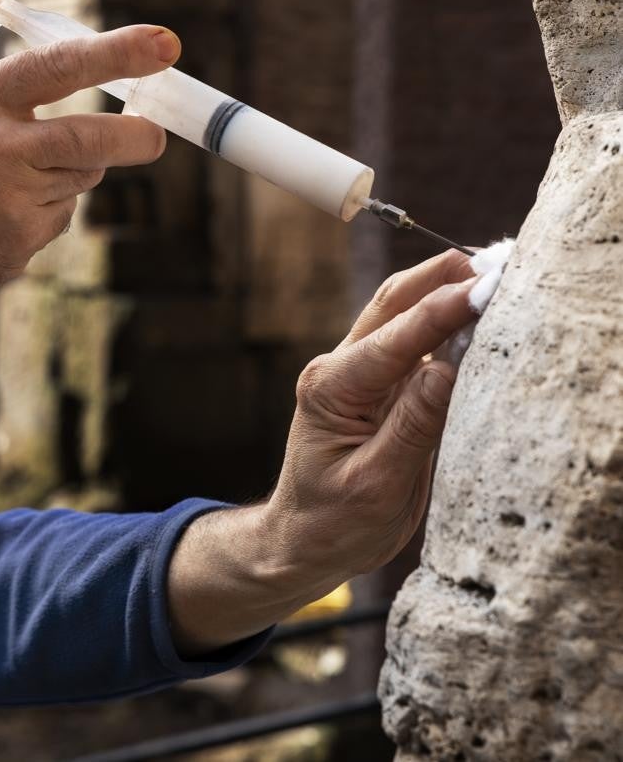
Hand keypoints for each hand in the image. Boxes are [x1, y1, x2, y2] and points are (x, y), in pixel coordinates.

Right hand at [0, 0, 180, 417]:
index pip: (59, 67)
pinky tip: (1, 216)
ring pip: (80, 180)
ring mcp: (7, 202)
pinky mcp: (17, 246)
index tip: (164, 46)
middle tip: (154, 135)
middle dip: (137, 137)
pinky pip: (59, 219)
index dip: (119, 53)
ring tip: (17, 178)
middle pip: (95, 138)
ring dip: (70, 173)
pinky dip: (46, 210)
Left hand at [167, 251, 476, 654]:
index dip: (443, 311)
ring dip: (442, 290)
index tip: (486, 288)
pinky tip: (475, 317)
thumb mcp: (376, 485)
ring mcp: (354, 371)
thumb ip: (412, 426)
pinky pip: (411, 341)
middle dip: (442, 277)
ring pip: (399, 312)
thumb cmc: (333, 520)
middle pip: (392, 303)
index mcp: (331, 390)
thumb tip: (447, 368)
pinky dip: (442, 322)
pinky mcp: (375, 383)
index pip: (395, 340)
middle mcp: (338, 369)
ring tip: (493, 277)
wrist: (304, 537)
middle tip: (497, 264)